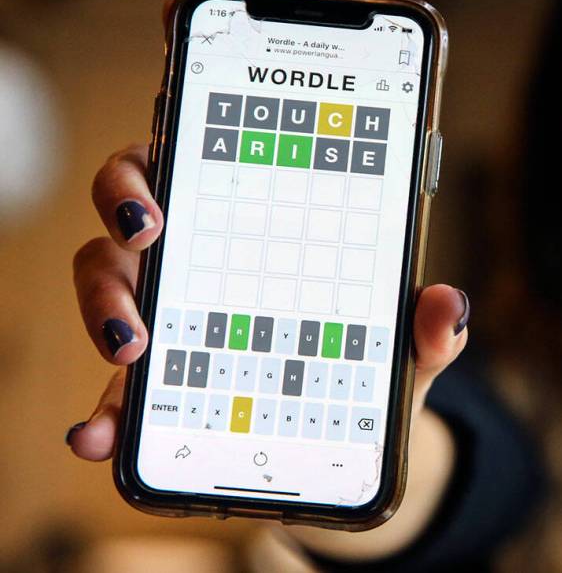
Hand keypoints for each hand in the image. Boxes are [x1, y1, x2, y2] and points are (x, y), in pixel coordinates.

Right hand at [67, 143, 469, 459]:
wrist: (351, 436)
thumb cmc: (370, 361)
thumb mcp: (404, 343)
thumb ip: (428, 326)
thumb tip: (446, 305)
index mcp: (254, 223)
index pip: (197, 158)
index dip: (167, 139)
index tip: (163, 143)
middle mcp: (199, 256)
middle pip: (133, 204)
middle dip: (124, 206)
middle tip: (148, 232)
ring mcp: (168, 315)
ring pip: (107, 280)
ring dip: (105, 304)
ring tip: (133, 347)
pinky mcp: (157, 386)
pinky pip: (115, 391)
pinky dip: (102, 413)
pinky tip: (100, 435)